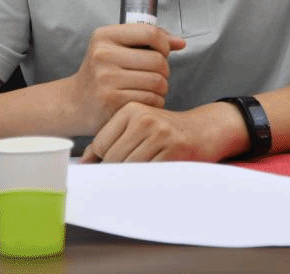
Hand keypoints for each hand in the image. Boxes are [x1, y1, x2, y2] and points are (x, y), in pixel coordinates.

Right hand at [66, 24, 184, 133]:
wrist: (75, 103)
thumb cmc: (101, 73)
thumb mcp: (115, 48)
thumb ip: (148, 41)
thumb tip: (180, 42)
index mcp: (104, 36)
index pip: (149, 32)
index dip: (164, 44)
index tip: (162, 52)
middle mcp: (102, 55)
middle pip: (157, 60)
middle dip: (164, 70)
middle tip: (156, 75)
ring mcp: (106, 79)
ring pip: (157, 82)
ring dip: (161, 88)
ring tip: (150, 88)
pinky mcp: (112, 101)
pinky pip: (151, 100)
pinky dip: (155, 102)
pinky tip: (144, 101)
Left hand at [81, 101, 244, 162]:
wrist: (204, 129)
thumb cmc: (165, 130)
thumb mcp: (138, 124)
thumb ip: (112, 139)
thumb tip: (85, 163)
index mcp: (131, 109)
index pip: (101, 143)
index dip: (102, 159)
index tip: (109, 165)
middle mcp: (145, 119)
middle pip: (113, 157)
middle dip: (116, 170)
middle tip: (126, 171)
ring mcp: (160, 135)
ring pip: (128, 167)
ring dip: (131, 175)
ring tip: (141, 170)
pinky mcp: (173, 151)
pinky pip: (147, 173)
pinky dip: (146, 179)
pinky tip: (153, 173)